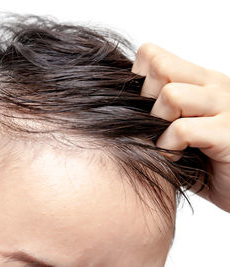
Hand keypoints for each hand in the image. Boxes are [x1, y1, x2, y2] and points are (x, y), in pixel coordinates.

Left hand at [131, 43, 229, 212]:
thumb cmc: (204, 159)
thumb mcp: (176, 128)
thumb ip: (154, 112)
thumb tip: (111, 107)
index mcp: (200, 80)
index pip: (152, 54)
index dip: (138, 82)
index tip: (142, 110)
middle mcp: (214, 85)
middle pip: (159, 66)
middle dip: (145, 100)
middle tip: (153, 126)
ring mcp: (225, 106)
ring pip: (171, 94)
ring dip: (158, 124)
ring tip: (164, 143)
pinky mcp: (229, 134)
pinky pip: (182, 130)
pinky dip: (168, 147)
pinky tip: (174, 158)